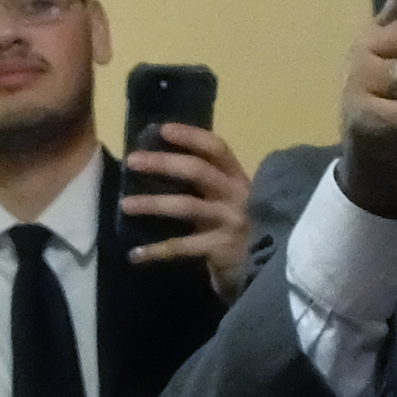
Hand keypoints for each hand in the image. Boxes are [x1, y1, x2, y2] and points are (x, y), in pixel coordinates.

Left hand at [124, 122, 255, 298]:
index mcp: (237, 178)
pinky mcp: (221, 248)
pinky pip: (182, 247)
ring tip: (125, 204)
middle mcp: (236, 195)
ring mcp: (229, 221)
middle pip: (197, 171)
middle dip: (163, 163)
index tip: (163, 130)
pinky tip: (135, 254)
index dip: (191, 136)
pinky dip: (156, 251)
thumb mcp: (229, 199)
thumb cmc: (239, 226)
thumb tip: (159, 162)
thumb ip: (206, 183)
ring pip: (187, 207)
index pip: (216, 149)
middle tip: (132, 160)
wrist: (271, 266)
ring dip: (153, 204)